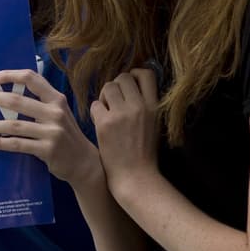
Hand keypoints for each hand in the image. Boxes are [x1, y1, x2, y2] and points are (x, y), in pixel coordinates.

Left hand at [0, 68, 101, 190]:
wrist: (85, 162)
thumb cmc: (66, 134)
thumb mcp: (58, 113)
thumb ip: (40, 102)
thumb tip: (6, 94)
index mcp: (56, 99)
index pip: (31, 78)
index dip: (10, 75)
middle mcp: (55, 112)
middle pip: (17, 101)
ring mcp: (52, 131)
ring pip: (15, 125)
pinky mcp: (47, 150)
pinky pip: (18, 144)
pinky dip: (0, 142)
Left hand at [90, 68, 160, 202]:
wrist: (136, 177)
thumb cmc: (145, 152)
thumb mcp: (154, 124)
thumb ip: (146, 104)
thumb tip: (133, 84)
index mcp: (154, 106)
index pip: (146, 73)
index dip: (135, 75)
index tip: (129, 86)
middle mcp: (139, 107)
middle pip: (123, 77)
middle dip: (117, 86)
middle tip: (115, 101)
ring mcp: (121, 114)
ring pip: (107, 87)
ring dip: (104, 96)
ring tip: (107, 110)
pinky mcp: (105, 124)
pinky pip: (95, 105)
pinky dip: (96, 112)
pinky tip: (101, 123)